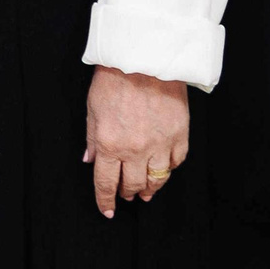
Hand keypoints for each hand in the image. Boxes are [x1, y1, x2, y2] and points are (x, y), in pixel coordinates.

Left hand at [83, 65, 189, 217]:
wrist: (144, 57)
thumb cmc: (114, 79)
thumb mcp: (92, 109)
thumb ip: (92, 139)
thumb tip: (90, 161)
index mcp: (110, 144)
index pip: (106, 183)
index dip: (105, 201)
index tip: (107, 210)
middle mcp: (136, 150)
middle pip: (133, 185)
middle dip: (127, 194)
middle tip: (126, 196)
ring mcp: (160, 144)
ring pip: (157, 180)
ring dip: (150, 189)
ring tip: (146, 193)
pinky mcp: (179, 135)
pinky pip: (176, 162)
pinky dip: (169, 169)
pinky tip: (163, 169)